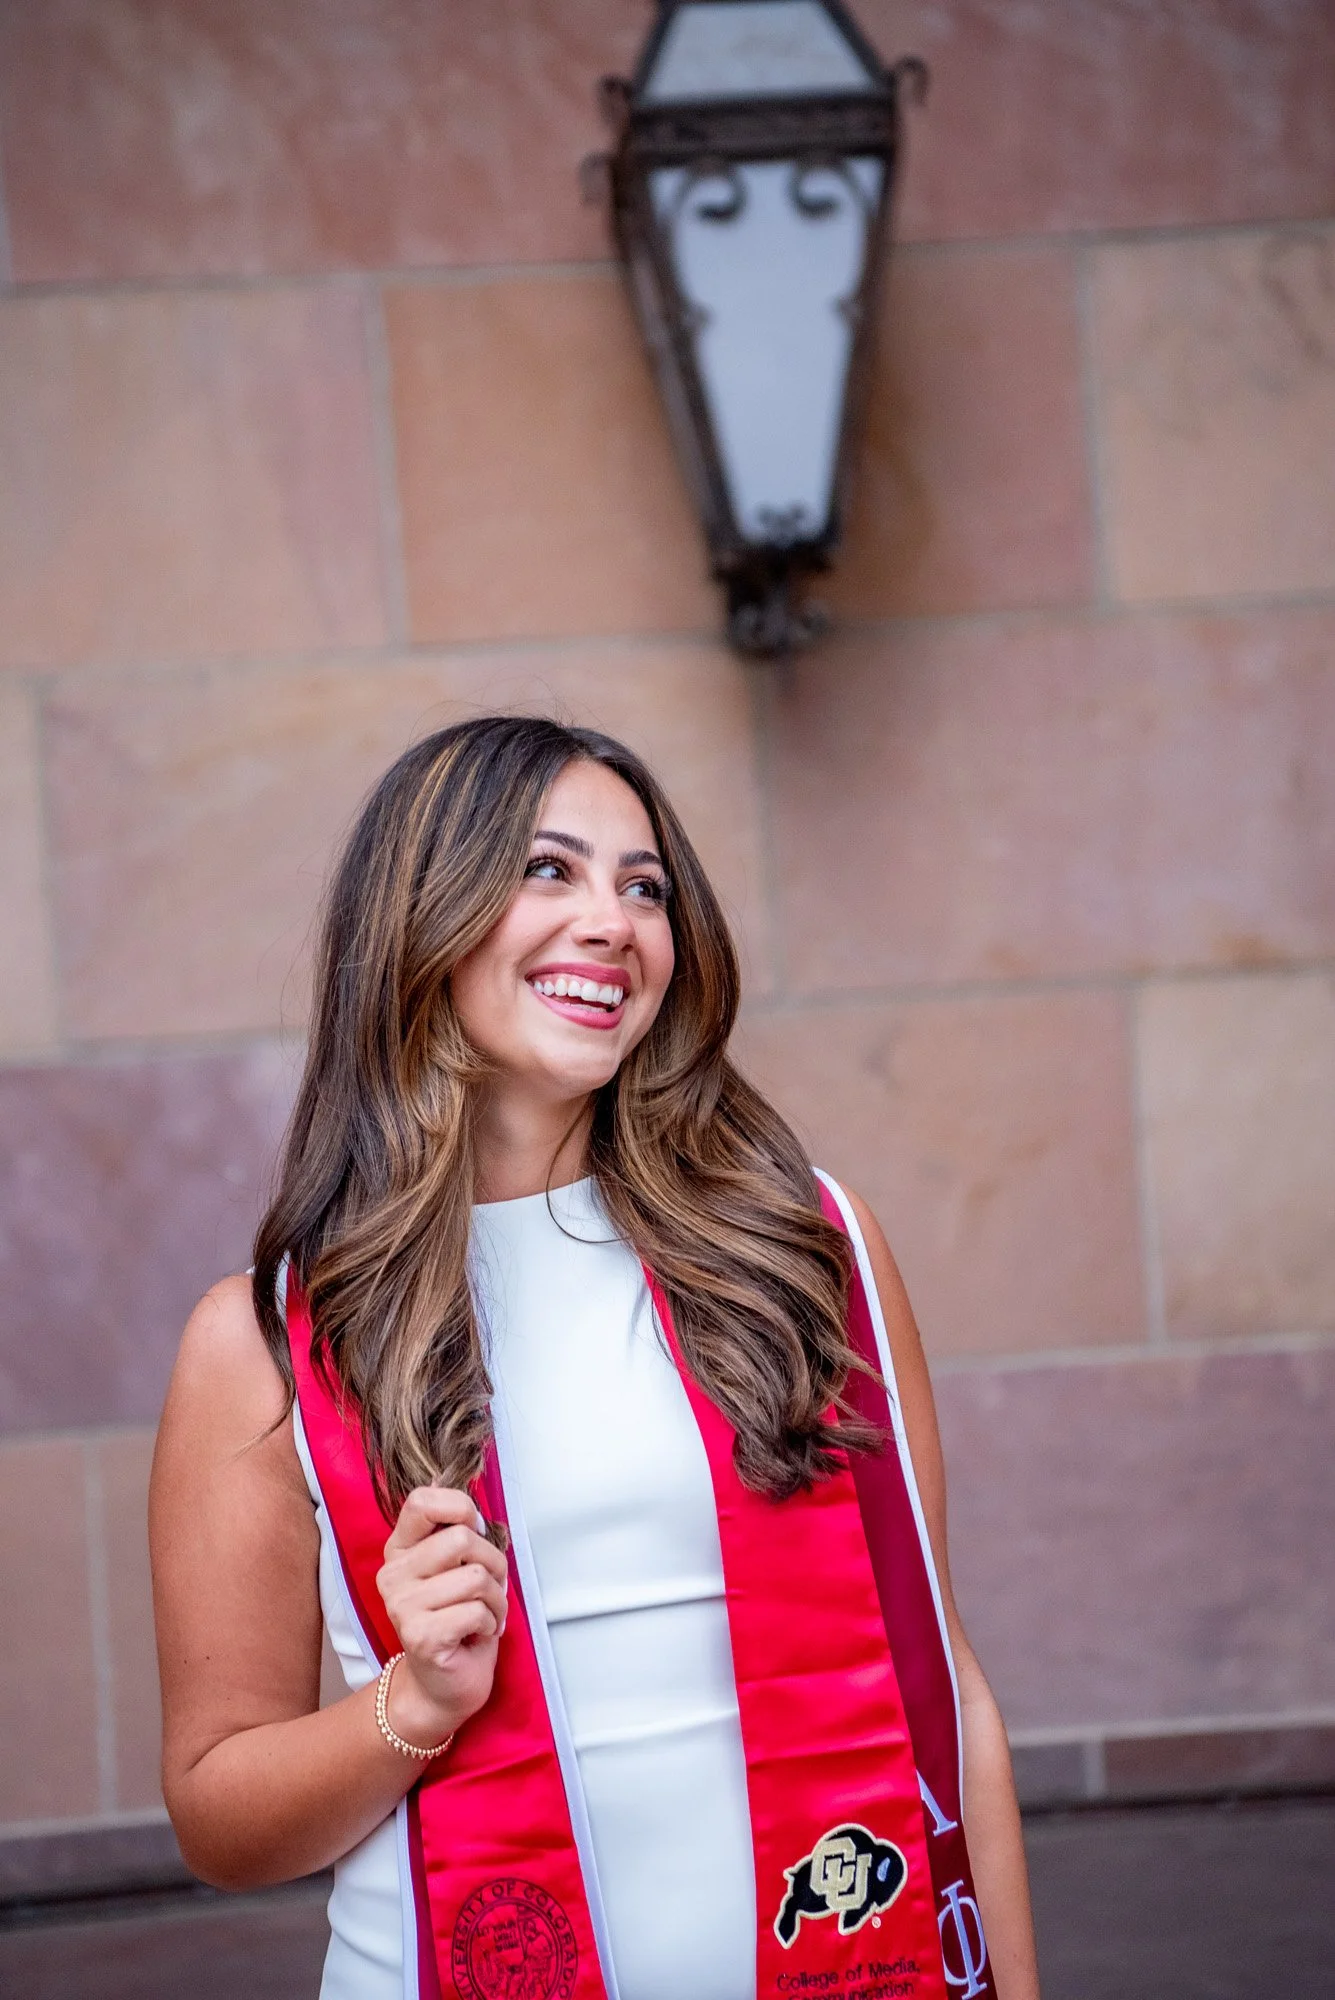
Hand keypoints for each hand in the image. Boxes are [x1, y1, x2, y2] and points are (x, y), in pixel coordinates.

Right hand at [376, 1486, 507, 1747]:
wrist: (442, 1685)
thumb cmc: (457, 1620)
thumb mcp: (455, 1567)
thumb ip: (456, 1530)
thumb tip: (458, 1490)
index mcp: (399, 1549)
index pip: (422, 1501)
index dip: (461, 1508)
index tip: (476, 1531)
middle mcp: (393, 1575)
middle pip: (461, 1538)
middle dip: (493, 1563)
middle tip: (491, 1587)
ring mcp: (402, 1607)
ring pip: (475, 1576)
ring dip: (496, 1598)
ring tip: (486, 1614)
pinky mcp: (421, 1636)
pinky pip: (476, 1611)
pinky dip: (491, 1622)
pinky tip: (479, 1633)